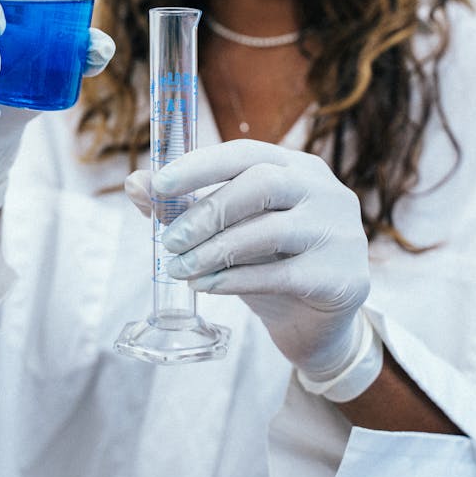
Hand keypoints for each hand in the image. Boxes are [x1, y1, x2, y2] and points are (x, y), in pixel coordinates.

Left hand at [126, 140, 369, 380]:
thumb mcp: (228, 231)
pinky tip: (206, 286)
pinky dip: (236, 279)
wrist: (316, 324)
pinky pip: (282, 275)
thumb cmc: (268, 263)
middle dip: (207, 211)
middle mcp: (324, 190)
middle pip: (262, 185)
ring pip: (270, 231)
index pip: (246, 152)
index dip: (200, 165)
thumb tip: (134, 185)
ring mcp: (339, 231)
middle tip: (169, 240)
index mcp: (297, 166)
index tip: (159, 183)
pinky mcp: (342, 276)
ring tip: (180, 268)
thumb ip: (185, 207)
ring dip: (215, 250)